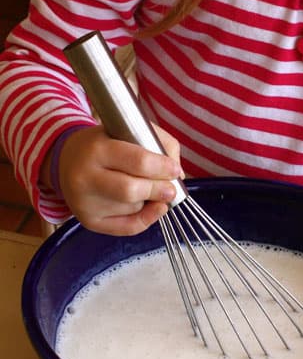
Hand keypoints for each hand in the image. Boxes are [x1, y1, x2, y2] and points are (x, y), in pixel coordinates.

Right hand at [55, 124, 183, 235]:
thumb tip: (178, 174)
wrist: (68, 159)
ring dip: (148, 200)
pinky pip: (127, 227)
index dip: (163, 167)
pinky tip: (153, 208)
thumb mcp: (128, 131)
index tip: (174, 169)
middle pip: (132, 190)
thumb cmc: (106, 143)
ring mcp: (84, 202)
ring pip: (132, 208)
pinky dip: (147, 219)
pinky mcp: (89, 221)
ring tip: (143, 188)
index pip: (137, 162)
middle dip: (158, 190)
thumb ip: (159, 143)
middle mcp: (85, 177)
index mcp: (96, 149)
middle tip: (171, 188)